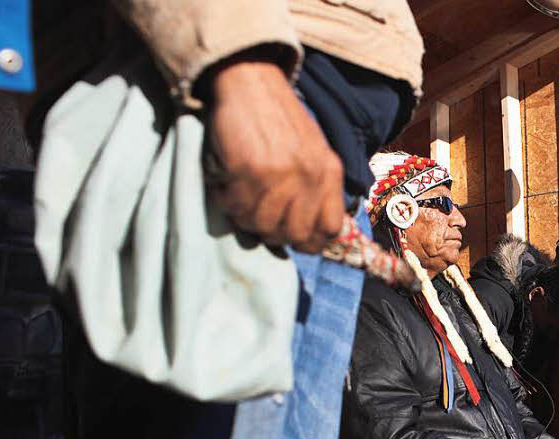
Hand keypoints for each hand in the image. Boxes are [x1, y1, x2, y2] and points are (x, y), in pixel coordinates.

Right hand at [208, 60, 344, 252]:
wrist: (250, 79)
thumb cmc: (277, 117)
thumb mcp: (313, 150)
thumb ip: (317, 187)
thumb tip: (312, 231)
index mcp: (329, 172)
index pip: (332, 228)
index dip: (312, 240)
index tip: (294, 237)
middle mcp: (309, 176)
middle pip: (295, 234)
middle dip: (275, 233)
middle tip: (260, 217)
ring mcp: (280, 175)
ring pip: (263, 225)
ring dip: (247, 217)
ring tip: (241, 196)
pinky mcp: (249, 170)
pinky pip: (236, 207)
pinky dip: (227, 200)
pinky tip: (227, 182)